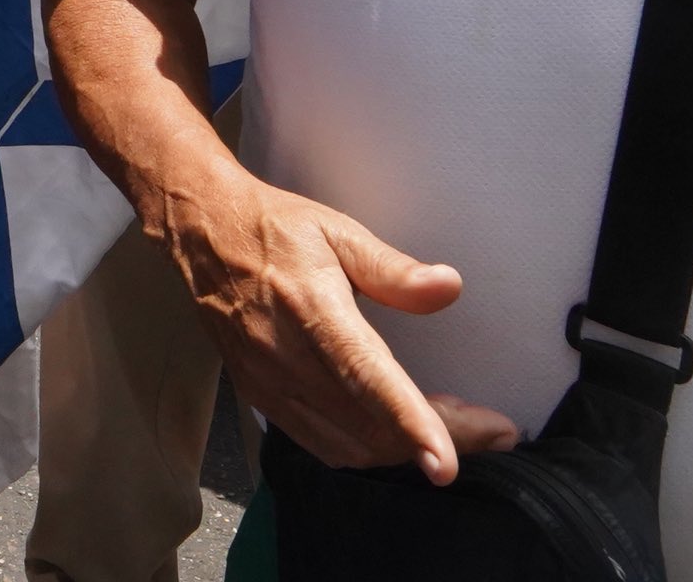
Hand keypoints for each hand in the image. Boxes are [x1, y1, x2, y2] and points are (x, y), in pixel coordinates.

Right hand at [165, 173, 515, 482]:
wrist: (202, 233)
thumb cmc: (275, 228)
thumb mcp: (337, 231)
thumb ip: (393, 268)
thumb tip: (448, 287)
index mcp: (309, 307)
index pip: (365, 376)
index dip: (409, 422)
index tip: (446, 462)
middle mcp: (284, 355)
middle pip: (368, 425)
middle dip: (438, 438)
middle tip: (490, 430)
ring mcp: (268, 383)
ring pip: (348, 447)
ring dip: (405, 448)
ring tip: (451, 427)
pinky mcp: (260, 398)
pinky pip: (322, 444)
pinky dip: (368, 449)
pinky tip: (396, 431)